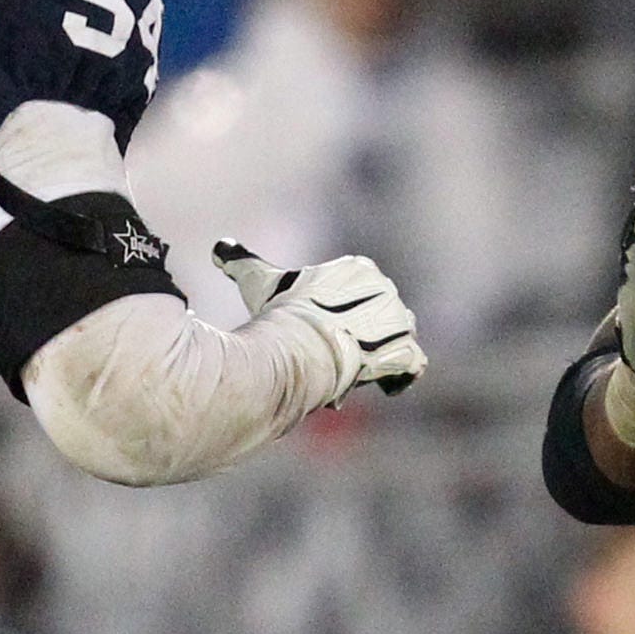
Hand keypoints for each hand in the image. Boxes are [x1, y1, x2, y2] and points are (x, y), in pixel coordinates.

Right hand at [213, 242, 426, 396]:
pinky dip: (402, 375)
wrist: (301, 344)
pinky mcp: (404, 350)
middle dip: (363, 332)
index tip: (323, 326)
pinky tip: (384, 386)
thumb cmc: (280, 311)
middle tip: (336, 354)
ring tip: (357, 370)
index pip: (360, 285)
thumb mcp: (258, 281)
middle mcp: (385, 289)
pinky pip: (413, 363)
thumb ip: (242, 261)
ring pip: (400, 336)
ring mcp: (399, 321)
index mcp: (359, 268)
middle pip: (381, 312)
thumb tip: (221, 247)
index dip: (342, 309)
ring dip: (383, 352)